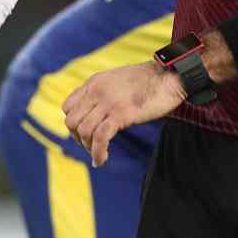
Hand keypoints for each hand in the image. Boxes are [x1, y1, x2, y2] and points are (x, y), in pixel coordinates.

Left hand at [62, 62, 184, 166]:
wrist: (170, 77)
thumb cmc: (149, 82)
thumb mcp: (118, 81)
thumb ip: (104, 92)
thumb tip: (97, 112)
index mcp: (94, 82)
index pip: (67, 107)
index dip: (73, 124)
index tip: (84, 134)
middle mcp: (97, 91)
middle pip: (72, 121)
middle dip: (78, 138)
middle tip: (90, 146)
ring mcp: (108, 102)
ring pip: (84, 131)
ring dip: (88, 147)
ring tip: (98, 155)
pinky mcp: (122, 114)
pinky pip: (100, 138)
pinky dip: (98, 153)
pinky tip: (101, 160)